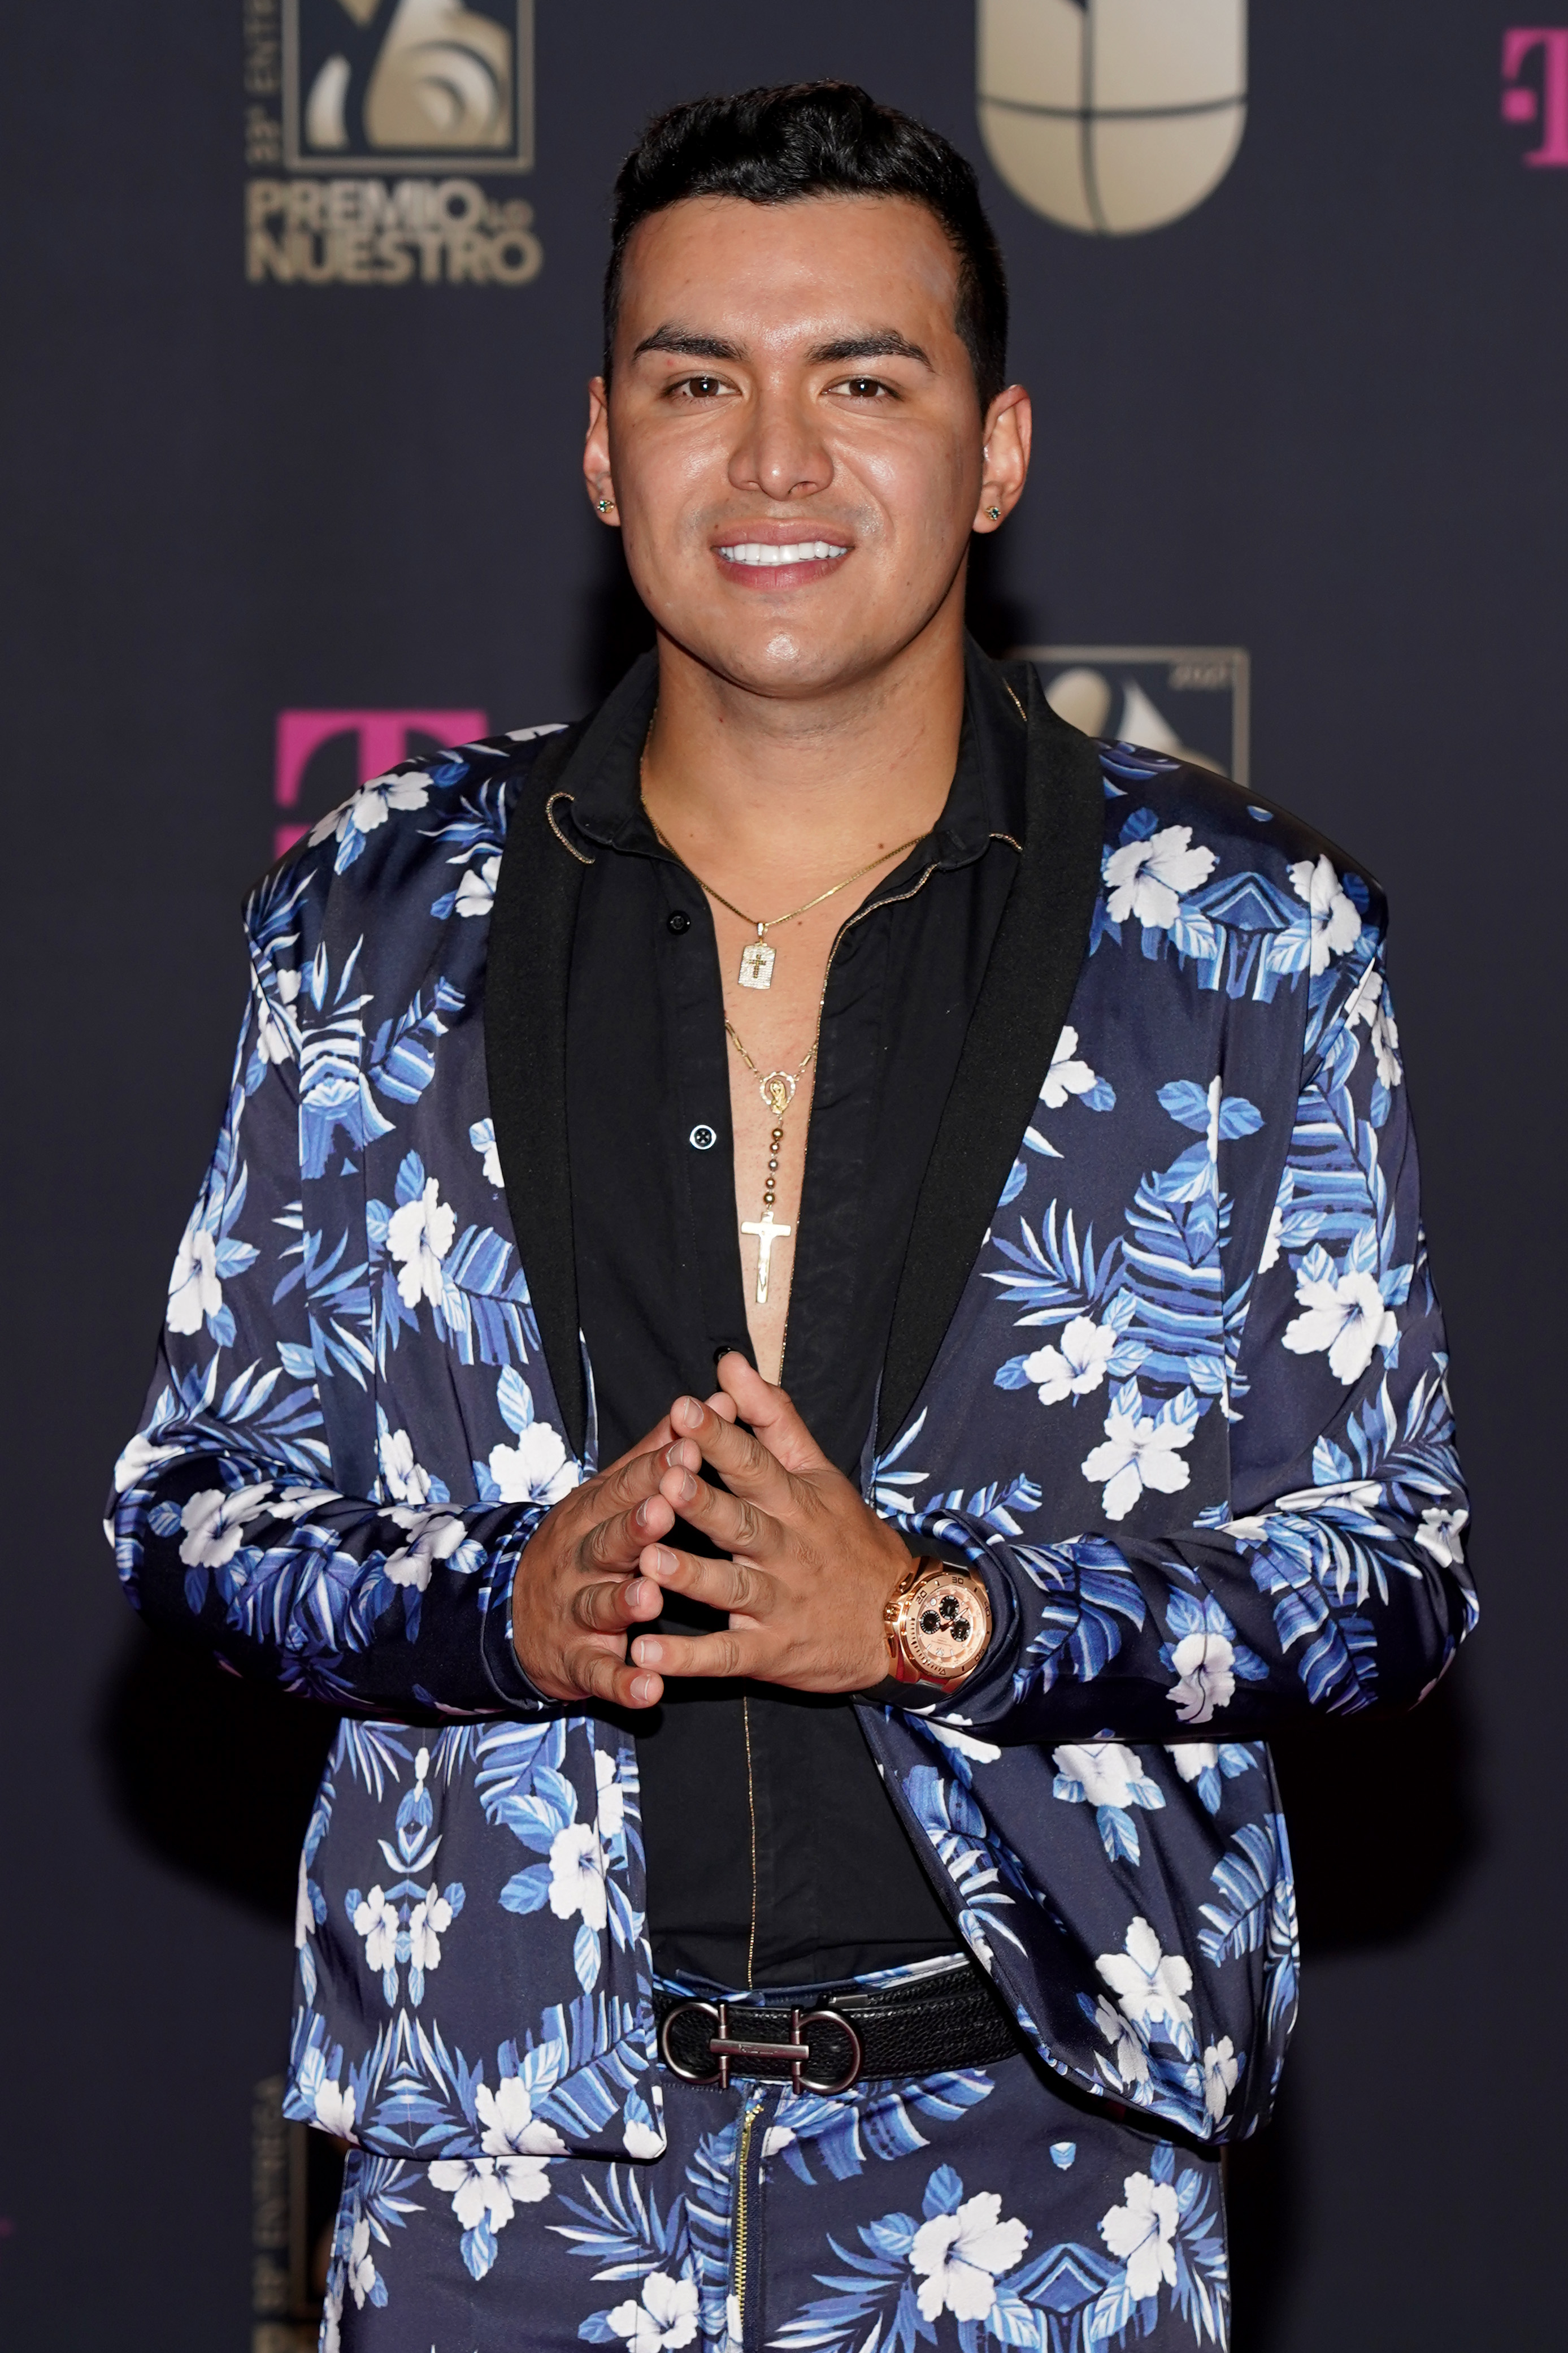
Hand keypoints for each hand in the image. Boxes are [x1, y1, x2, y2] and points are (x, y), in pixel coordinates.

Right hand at [509, 1411, 697, 1708]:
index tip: (687, 1448)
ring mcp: (576, 1610)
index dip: (655, 1470)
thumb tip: (710, 1400)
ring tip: (650, 1598)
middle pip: (608, 1540)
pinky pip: (601, 1673)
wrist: (513, 1616)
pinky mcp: (577, 1661)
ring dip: (623, 1602)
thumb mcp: (609, 1495)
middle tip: (666, 1511)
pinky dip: (624, 1682)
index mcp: (594, 1512)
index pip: (626, 1487)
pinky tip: (650, 1689)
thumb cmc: (586, 1543)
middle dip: (635, 1526)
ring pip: (600, 1604)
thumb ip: (658, 1453)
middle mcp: (581, 1558)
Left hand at [628, 1354, 913, 1692]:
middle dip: (703, 1503)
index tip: (685, 1410)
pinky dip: (685, 1660)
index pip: (755, 1463)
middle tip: (665, 1480)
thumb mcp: (819, 1471)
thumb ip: (772, 1416)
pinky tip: (644, 1655)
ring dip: (689, 1577)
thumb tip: (728, 1363)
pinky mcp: (769, 1653)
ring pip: (730, 1588)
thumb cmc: (850, 1539)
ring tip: (649, 1563)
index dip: (720, 1438)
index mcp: (794, 1501)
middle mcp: (785, 1550)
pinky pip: (724, 1656)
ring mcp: (777, 1603)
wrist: (906, 1620)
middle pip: (740, 1523)